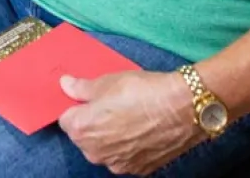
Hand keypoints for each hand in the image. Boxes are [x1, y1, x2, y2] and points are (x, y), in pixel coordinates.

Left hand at [57, 71, 202, 175]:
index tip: (90, 99)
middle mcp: (94, 153)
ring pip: (105, 149)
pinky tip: (143, 130)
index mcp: (81, 130)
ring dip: (111, 137)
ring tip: (131, 117)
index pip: (66, 119)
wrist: (184, 108)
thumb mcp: (108, 81)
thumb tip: (65, 85)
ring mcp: (117, 164)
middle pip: (84, 137)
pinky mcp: (138, 170)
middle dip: (93, 123)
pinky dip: (129, 146)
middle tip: (113, 105)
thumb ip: (82, 88)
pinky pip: (125, 157)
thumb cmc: (143, 91)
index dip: (78, 107)